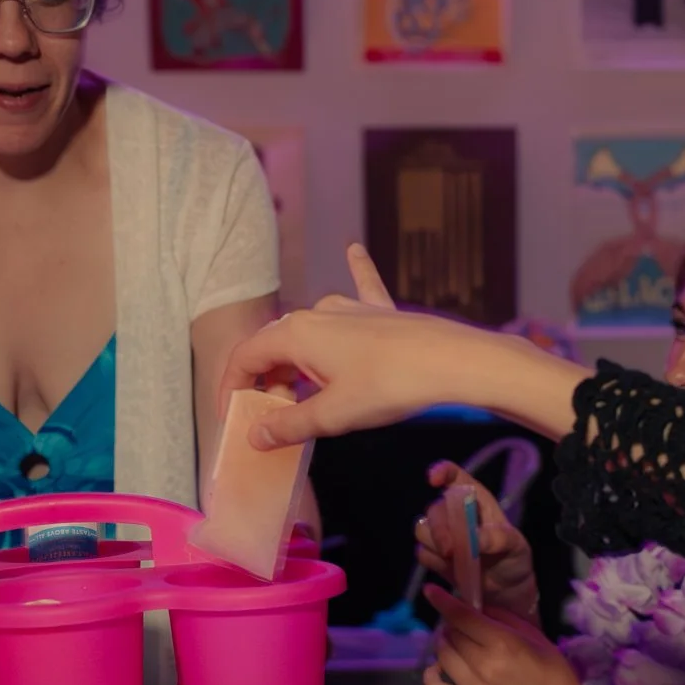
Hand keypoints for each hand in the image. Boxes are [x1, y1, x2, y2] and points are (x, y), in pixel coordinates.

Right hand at [219, 245, 542, 447]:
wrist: (452, 361)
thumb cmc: (389, 386)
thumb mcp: (333, 415)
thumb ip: (289, 424)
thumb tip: (256, 435)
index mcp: (296, 334)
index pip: (246, 357)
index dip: (233, 387)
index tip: (232, 414)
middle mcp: (317, 312)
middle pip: (276, 345)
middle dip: (267, 381)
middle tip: (274, 418)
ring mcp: (350, 308)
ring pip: (310, 332)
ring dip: (298, 360)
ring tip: (298, 391)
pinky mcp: (381, 311)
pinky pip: (361, 288)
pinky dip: (354, 274)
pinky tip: (354, 248)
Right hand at [416, 464, 538, 625]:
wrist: (507, 591)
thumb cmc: (514, 559)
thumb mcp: (516, 547)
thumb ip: (498, 538)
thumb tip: (474, 538)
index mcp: (476, 500)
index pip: (455, 476)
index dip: (442, 472)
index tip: (433, 480)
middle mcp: (455, 513)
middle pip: (434, 510)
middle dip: (439, 529)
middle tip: (451, 551)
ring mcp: (443, 535)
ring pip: (422, 530)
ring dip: (435, 545)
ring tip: (455, 559)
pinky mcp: (435, 555)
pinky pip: (422, 553)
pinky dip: (433, 562)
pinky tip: (451, 568)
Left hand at [423, 586, 590, 684]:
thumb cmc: (553, 672)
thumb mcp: (535, 637)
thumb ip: (503, 619)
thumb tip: (476, 608)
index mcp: (503, 643)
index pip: (462, 617)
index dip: (443, 601)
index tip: (431, 591)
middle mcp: (483, 666)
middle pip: (451, 636)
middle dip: (454, 626)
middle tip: (464, 627)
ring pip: (442, 657)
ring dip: (446, 645)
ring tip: (457, 645)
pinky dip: (432, 676)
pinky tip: (440, 669)